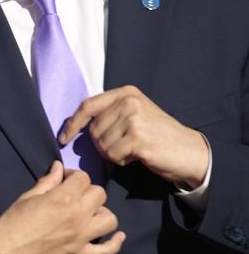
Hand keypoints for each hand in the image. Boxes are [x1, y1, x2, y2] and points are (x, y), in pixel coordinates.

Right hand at [0, 161, 123, 253]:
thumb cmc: (11, 224)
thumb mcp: (27, 198)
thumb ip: (47, 182)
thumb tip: (59, 167)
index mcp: (62, 198)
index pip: (83, 178)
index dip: (74, 176)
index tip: (65, 181)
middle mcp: (77, 216)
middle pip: (99, 194)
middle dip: (87, 191)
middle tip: (74, 197)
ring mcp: (82, 237)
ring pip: (110, 219)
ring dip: (101, 213)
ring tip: (88, 215)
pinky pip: (107, 250)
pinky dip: (115, 242)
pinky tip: (116, 235)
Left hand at [59, 85, 209, 188]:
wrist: (190, 151)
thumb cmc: (157, 135)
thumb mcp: (134, 114)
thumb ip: (109, 113)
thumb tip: (74, 125)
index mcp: (126, 93)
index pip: (87, 106)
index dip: (72, 124)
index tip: (63, 138)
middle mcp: (129, 101)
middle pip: (93, 130)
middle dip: (103, 144)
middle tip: (125, 145)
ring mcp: (134, 118)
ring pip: (102, 145)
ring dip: (114, 153)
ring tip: (134, 149)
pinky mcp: (138, 138)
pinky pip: (113, 155)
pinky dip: (122, 161)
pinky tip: (138, 156)